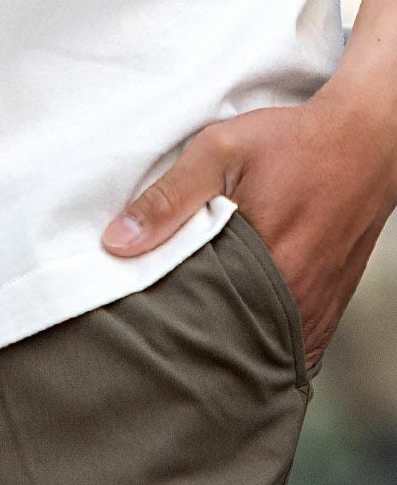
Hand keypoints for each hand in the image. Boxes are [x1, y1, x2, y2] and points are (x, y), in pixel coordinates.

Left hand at [101, 81, 396, 368]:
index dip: (158, 316)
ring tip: (186, 315)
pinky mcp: (326, 308)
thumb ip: (168, 197)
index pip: (193, 317)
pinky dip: (253, 331)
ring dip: (220, 333)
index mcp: (266, 266)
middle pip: (222, 339)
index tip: (131, 309)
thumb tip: (117, 242)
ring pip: (253, 343)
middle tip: (153, 316)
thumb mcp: (219, 152)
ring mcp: (314, 309)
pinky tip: (227, 314)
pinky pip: (283, 340)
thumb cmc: (293, 143)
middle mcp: (295, 300)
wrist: (367, 141)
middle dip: (185, 332)